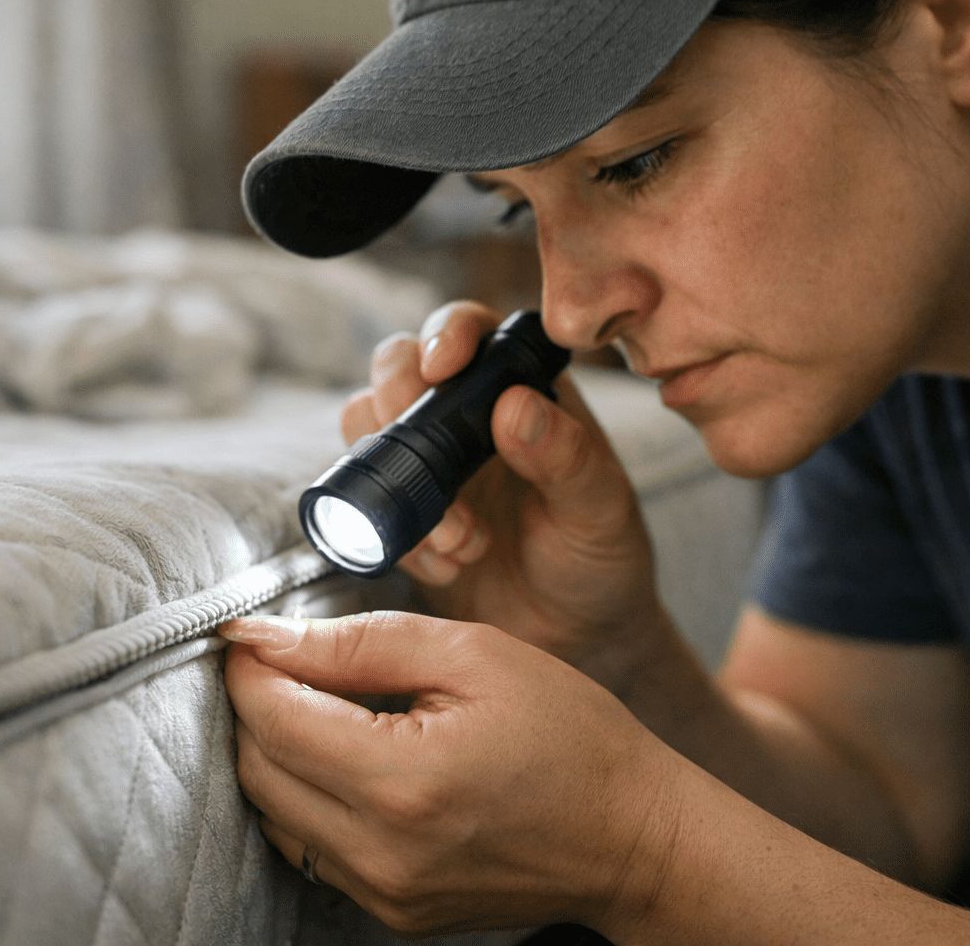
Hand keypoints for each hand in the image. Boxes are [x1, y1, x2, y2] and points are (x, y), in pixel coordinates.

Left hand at [221, 610, 683, 937]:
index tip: (255, 633)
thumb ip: (360, 643)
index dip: (251, 666)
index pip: (273, 719)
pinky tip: (354, 758)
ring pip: (274, 814)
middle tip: (292, 660)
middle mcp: (381, 853)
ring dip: (279, 753)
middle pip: (258, 769)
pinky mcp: (392, 912)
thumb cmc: (572, 736)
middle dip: (259, 705)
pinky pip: (312, 849)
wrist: (633, 836)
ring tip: (327, 705)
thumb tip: (268, 637)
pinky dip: (310, 797)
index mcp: (403, 781)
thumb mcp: (474, 657)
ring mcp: (384, 893)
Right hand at [344, 301, 661, 688]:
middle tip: (426, 462)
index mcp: (522, 388)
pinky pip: (368, 505)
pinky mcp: (401, 515)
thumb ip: (569, 458)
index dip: (446, 332)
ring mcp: (426, 464)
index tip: (440, 365)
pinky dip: (400, 535)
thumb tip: (516, 405)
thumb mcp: (601, 512)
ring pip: (369, 432)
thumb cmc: (601, 561)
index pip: (470, 329)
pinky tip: (451, 566)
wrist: (574, 638)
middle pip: (397, 368)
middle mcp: (464, 415)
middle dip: (397, 406)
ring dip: (401, 482)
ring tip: (462, 539)